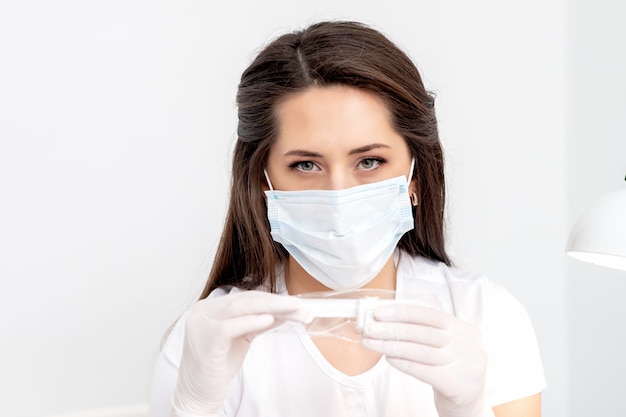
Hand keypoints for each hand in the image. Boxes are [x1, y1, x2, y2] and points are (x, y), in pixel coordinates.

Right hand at [172, 290, 310, 416]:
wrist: (198, 394)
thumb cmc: (217, 366)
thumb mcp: (243, 338)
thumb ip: (260, 322)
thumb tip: (286, 311)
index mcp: (210, 307)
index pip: (246, 297)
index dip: (273, 298)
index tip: (296, 304)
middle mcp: (203, 312)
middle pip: (245, 299)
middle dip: (276, 302)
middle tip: (300, 306)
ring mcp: (201, 324)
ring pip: (239, 307)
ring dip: (271, 308)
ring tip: (292, 309)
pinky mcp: (205, 341)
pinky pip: (230, 326)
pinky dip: (251, 321)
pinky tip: (269, 320)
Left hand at [361, 304, 489, 416]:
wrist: (468, 404)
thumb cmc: (450, 370)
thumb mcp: (446, 346)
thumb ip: (425, 332)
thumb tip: (387, 320)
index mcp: (464, 329)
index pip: (430, 315)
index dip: (402, 312)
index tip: (379, 313)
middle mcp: (468, 344)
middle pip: (423, 332)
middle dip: (392, 329)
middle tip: (369, 328)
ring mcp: (466, 364)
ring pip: (420, 351)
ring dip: (391, 346)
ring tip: (371, 343)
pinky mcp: (458, 384)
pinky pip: (424, 371)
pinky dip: (403, 363)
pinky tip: (388, 358)